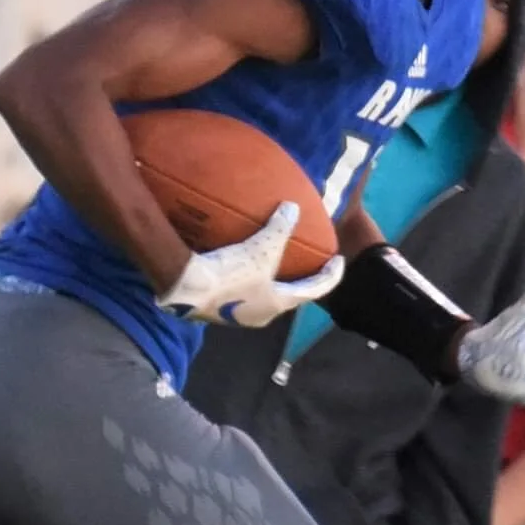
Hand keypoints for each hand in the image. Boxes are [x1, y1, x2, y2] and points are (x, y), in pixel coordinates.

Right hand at [158, 201, 344, 328]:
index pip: (315, 290)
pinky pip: (242, 293)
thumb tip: (293, 208)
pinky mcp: (218, 310)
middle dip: (300, 280)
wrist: (185, 288)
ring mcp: (239, 316)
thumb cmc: (230, 273)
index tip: (339, 261)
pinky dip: (249, 280)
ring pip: (264, 296)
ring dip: (272, 281)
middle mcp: (262, 315)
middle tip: (307, 263)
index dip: (331, 275)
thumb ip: (280, 228)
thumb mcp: (261, 248)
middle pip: (289, 296)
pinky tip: (240, 266)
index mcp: (279, 304)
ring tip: (274, 263)